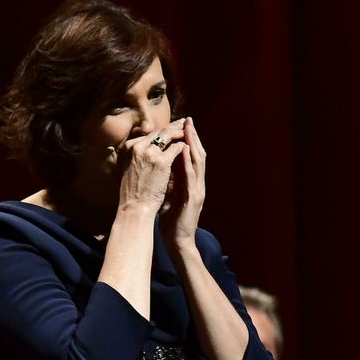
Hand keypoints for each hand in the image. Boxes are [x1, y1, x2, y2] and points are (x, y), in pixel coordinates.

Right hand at [116, 118, 186, 212]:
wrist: (134, 207)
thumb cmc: (133, 192)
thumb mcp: (131, 168)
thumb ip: (139, 157)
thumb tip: (151, 150)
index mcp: (129, 147)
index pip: (151, 134)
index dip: (163, 130)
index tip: (172, 127)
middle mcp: (138, 147)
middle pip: (160, 132)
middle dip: (174, 126)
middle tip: (184, 123)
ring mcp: (150, 153)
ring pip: (168, 135)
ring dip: (180, 132)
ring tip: (189, 131)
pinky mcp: (161, 162)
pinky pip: (176, 148)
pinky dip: (183, 146)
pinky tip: (189, 146)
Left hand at [158, 117, 207, 250]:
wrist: (178, 240)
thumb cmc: (172, 220)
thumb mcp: (169, 195)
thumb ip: (169, 181)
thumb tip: (161, 167)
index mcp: (192, 183)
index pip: (192, 156)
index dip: (189, 140)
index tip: (183, 125)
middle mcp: (197, 184)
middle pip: (198, 155)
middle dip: (193, 136)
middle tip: (188, 120)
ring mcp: (198, 190)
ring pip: (198, 162)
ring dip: (193, 144)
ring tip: (188, 129)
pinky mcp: (194, 197)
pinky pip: (192, 176)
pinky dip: (188, 162)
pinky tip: (184, 150)